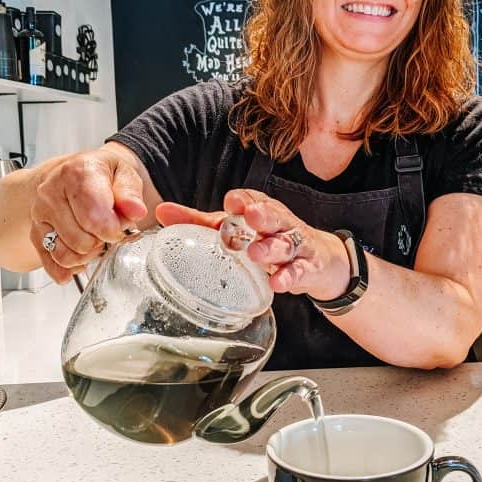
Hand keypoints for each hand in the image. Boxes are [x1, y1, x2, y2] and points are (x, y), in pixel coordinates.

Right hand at [30, 147, 147, 283]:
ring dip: (86, 255)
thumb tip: (135, 211)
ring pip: (66, 255)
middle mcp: (52, 192)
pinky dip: (69, 267)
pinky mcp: (35, 232)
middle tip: (107, 230)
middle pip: (81, 240)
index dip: (113, 231)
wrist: (74, 173)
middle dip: (101, 241)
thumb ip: (131, 194)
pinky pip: (51, 262)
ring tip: (94, 238)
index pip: (93, 217)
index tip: (119, 227)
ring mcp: (40, 213)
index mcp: (77, 173)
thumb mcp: (124, 174)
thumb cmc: (101, 174)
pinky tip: (81, 257)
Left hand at [156, 191, 350, 299]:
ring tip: (256, 253)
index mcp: (261, 209)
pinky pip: (300, 271)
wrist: (320, 260)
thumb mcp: (235, 229)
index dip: (244, 199)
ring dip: (272, 247)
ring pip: (286, 243)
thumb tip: (161, 211)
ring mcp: (296, 245)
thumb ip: (199, 222)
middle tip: (251, 215)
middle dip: (263, 214)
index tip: (231, 201)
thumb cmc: (268, 239)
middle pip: (275, 215)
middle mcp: (280, 224)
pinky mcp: (308, 267)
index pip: (254, 199)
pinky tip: (278, 283)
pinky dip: (289, 277)